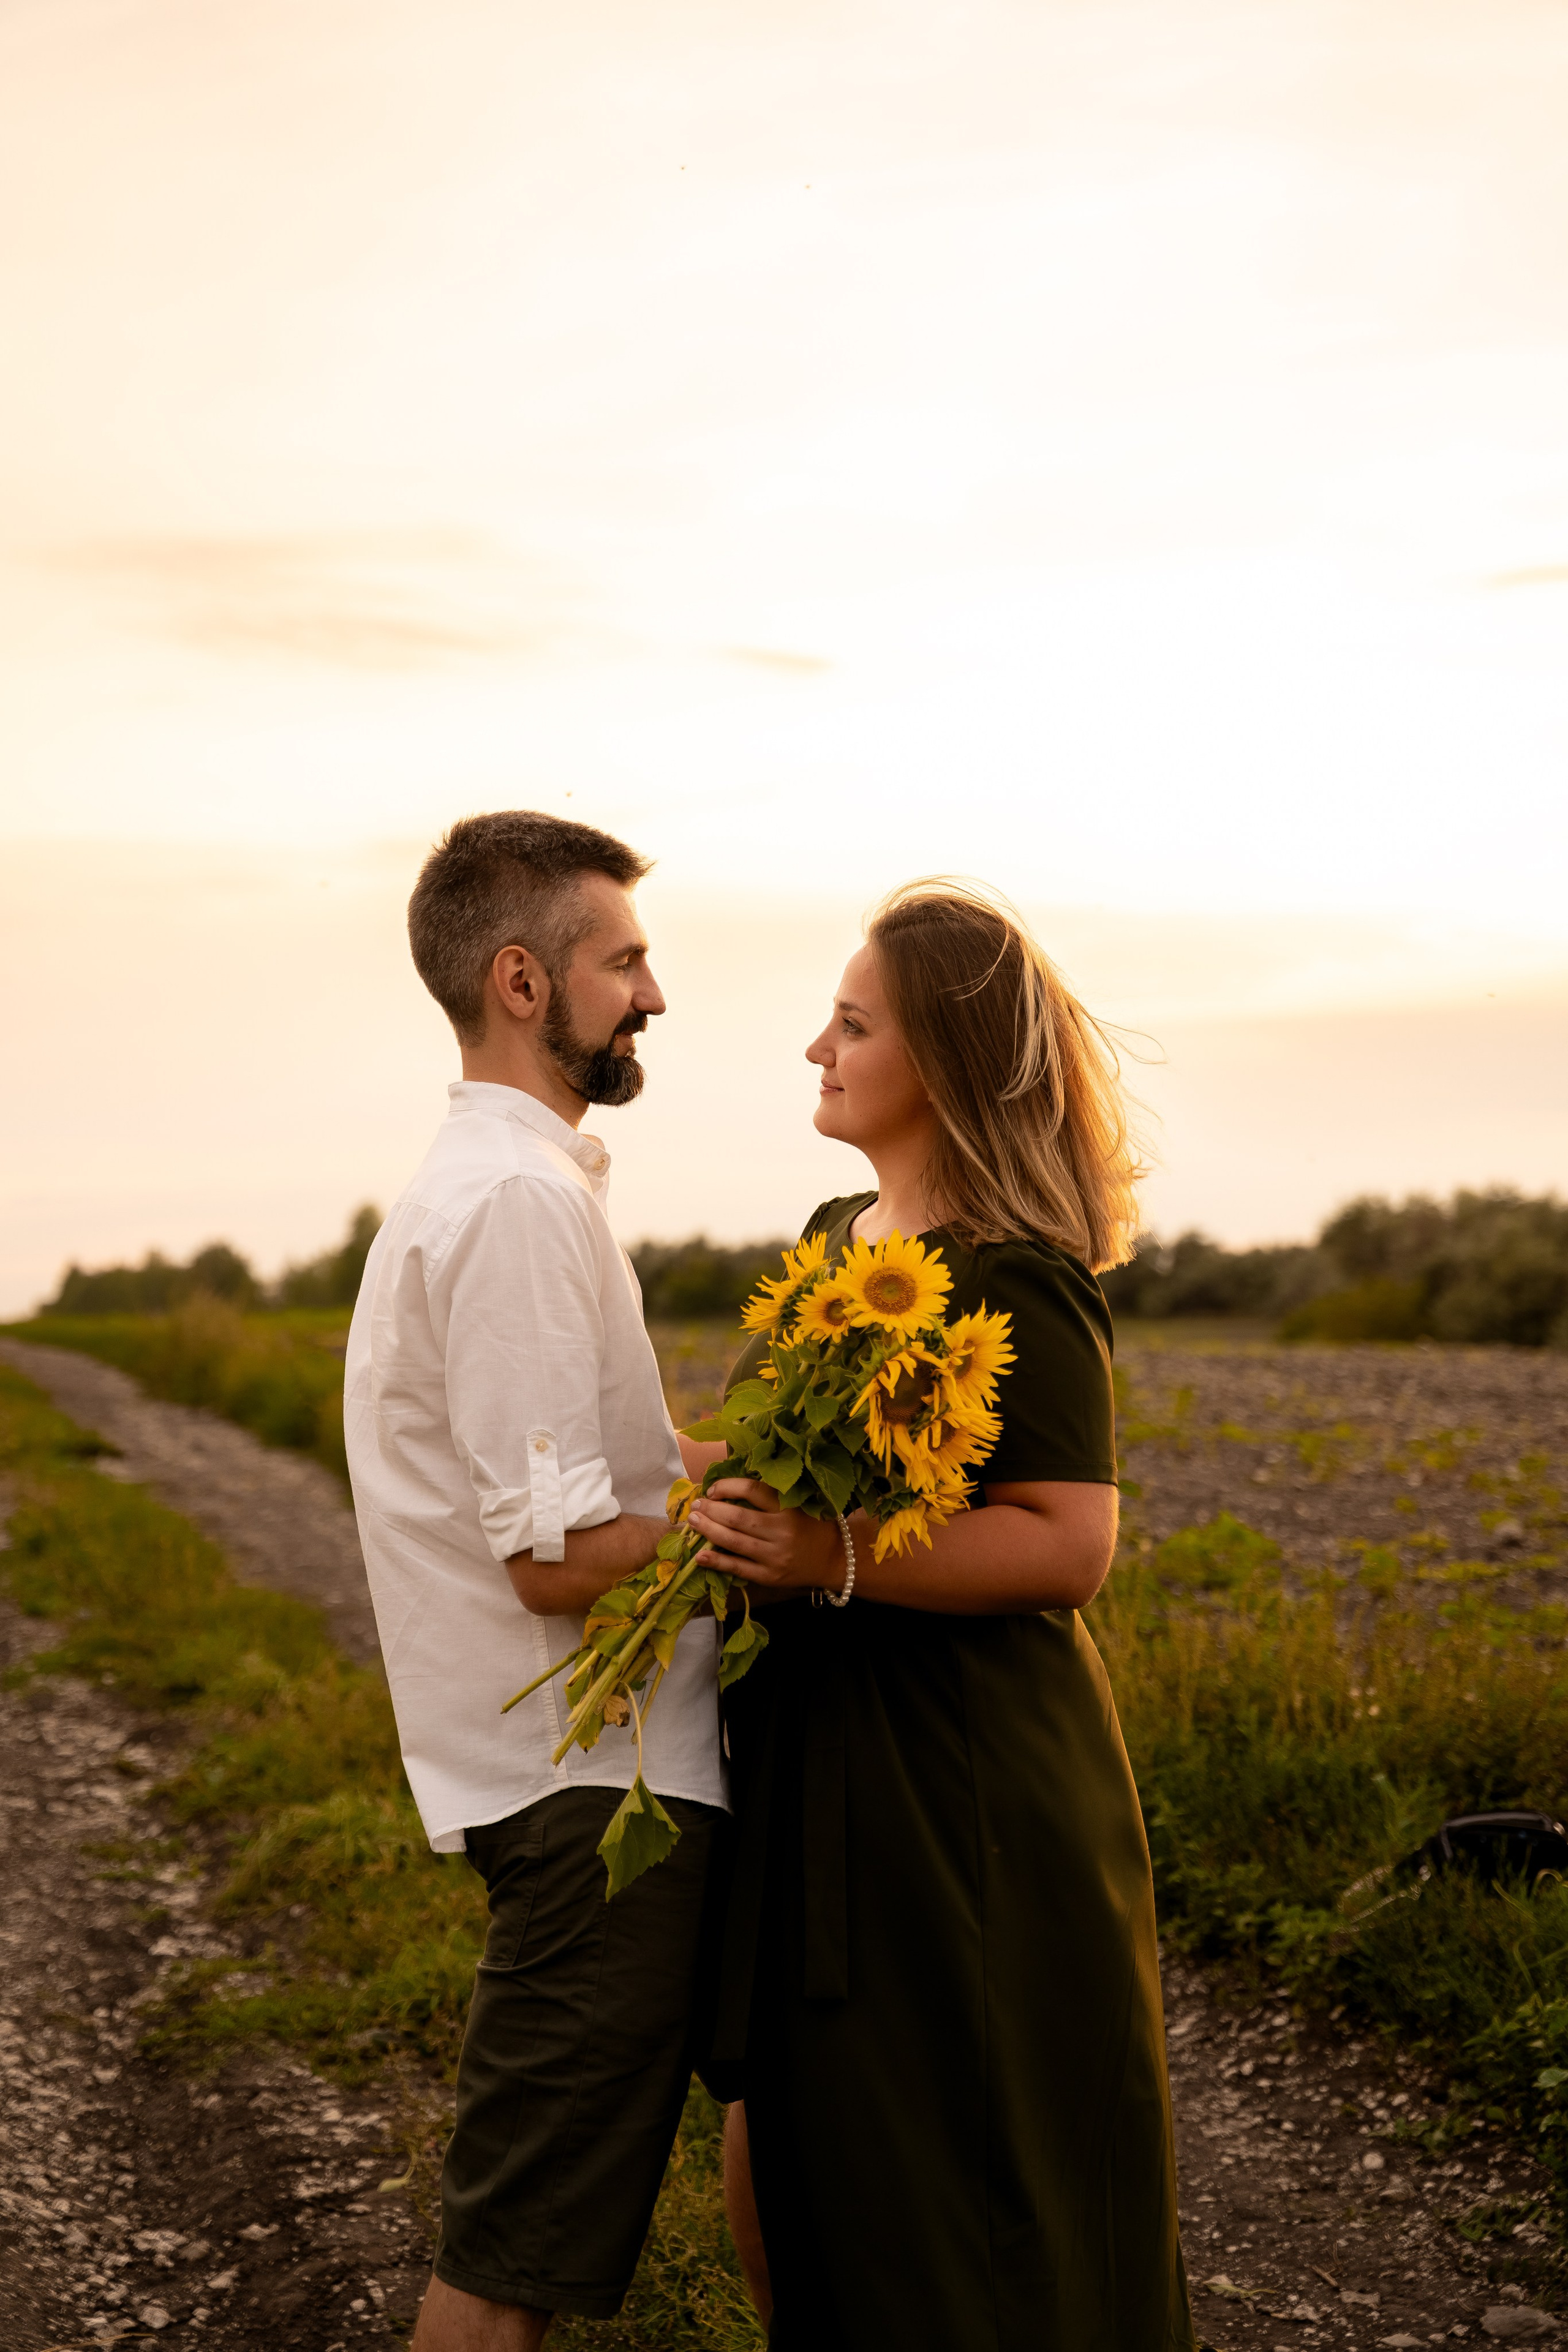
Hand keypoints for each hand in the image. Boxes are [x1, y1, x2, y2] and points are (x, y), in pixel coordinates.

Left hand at [687, 1478, 848, 1603]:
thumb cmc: (809, 1526)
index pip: (753, 1490)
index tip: (712, 1488)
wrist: (834, 1558)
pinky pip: (737, 1568)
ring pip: (733, 1541)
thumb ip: (766, 1498)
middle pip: (738, 1517)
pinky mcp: (769, 1576)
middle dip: (711, 1509)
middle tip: (695, 1505)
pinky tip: (700, 1556)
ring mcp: (775, 1556)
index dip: (728, 1486)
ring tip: (693, 1522)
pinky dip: (716, 1562)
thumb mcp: (795, 1505)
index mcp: (788, 1508)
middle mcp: (781, 1531)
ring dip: (708, 1530)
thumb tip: (724, 1491)